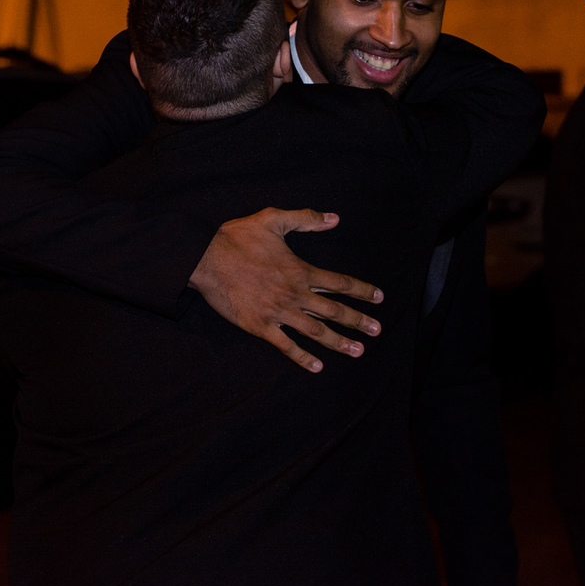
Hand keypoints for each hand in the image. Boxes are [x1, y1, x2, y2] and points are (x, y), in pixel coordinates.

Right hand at [188, 208, 382, 372]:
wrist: (204, 259)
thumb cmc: (237, 238)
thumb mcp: (273, 219)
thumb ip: (306, 219)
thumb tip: (334, 218)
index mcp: (300, 270)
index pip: (340, 282)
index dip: (362, 290)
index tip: (379, 298)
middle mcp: (295, 294)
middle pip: (334, 311)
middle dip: (358, 321)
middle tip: (377, 331)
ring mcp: (278, 312)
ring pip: (316, 331)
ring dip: (339, 342)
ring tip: (358, 351)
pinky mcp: (260, 326)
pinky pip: (286, 345)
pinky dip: (302, 357)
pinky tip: (317, 367)